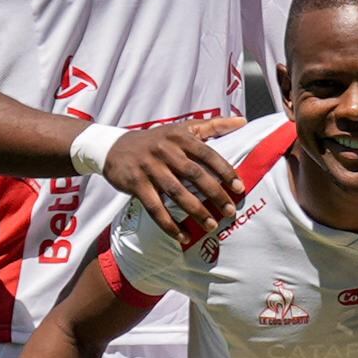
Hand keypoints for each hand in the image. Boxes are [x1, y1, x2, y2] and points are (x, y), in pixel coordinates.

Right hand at [104, 120, 243, 243]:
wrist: (113, 146)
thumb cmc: (157, 140)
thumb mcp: (182, 128)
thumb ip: (213, 126)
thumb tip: (243, 121)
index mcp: (180, 137)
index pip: (207, 154)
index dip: (224, 171)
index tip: (239, 187)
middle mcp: (165, 151)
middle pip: (194, 174)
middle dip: (214, 194)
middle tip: (230, 211)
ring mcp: (149, 168)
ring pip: (176, 192)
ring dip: (195, 211)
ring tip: (211, 225)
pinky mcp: (136, 184)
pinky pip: (155, 207)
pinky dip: (169, 224)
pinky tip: (182, 236)